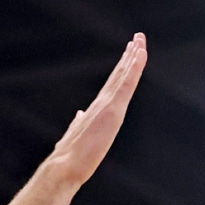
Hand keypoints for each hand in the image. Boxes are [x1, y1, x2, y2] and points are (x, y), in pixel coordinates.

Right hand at [40, 33, 146, 186]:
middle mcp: (102, 103)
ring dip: (133, 56)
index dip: (121, 68)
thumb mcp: (76, 135)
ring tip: (140, 40)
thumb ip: (79, 122)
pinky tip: (140, 54)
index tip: (128, 53)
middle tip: (138, 38)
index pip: (112, 85)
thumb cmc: (69, 157)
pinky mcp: (112, 110)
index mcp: (96, 109)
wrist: (64, 166)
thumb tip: (79, 115)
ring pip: (123, 75)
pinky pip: (127, 83)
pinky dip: (134, 67)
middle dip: (129, 56)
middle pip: (118, 75)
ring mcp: (107, 105)